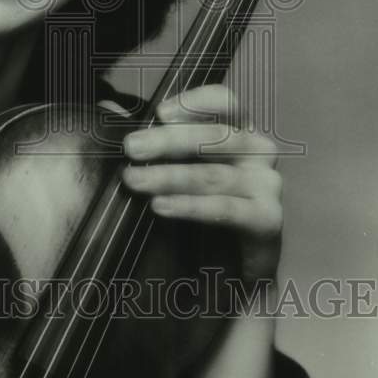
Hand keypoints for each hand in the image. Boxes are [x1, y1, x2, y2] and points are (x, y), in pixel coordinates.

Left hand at [121, 84, 281, 284]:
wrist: (232, 274)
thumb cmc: (203, 214)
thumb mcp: (178, 172)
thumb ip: (154, 144)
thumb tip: (110, 112)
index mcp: (238, 132)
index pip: (225, 103)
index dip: (194, 102)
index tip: (159, 113)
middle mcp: (258, 152)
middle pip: (216, 136)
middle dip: (168, 141)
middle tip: (131, 148)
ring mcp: (267, 185)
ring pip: (213, 174)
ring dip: (169, 176)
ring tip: (134, 180)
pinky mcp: (268, 219)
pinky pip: (226, 208)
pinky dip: (191, 206)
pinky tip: (161, 207)